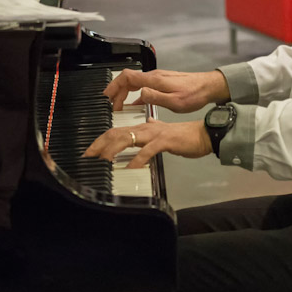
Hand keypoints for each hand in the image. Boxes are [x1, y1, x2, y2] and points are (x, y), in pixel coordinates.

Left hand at [83, 118, 211, 168]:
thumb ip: (155, 128)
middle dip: (100, 144)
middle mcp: (146, 129)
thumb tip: (149, 123)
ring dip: (113, 150)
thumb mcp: (165, 132)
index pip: (117, 131)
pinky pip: (147, 150)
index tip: (91, 151)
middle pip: (117, 133)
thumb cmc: (185, 136)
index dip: (102, 140)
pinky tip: (131, 168)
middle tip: (89, 156)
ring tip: (104, 161)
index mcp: (145, 128)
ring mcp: (155, 134)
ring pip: (128, 138)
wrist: (203, 134)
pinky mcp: (165, 141)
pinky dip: (137, 159)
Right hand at [103, 67, 228, 113]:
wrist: (208, 87)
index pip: (127, 77)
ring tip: (119, 106)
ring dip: (124, 93)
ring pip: (135, 83)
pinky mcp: (163, 83)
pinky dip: (134, 94)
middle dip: (116, 92)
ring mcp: (158, 79)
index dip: (114, 85)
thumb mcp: (174, 101)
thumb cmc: (194, 94)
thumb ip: (155, 98)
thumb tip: (139, 95)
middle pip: (128, 80)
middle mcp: (154, 76)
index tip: (107, 96)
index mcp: (154, 80)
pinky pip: (143, 86)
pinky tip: (134, 104)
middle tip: (111, 105)